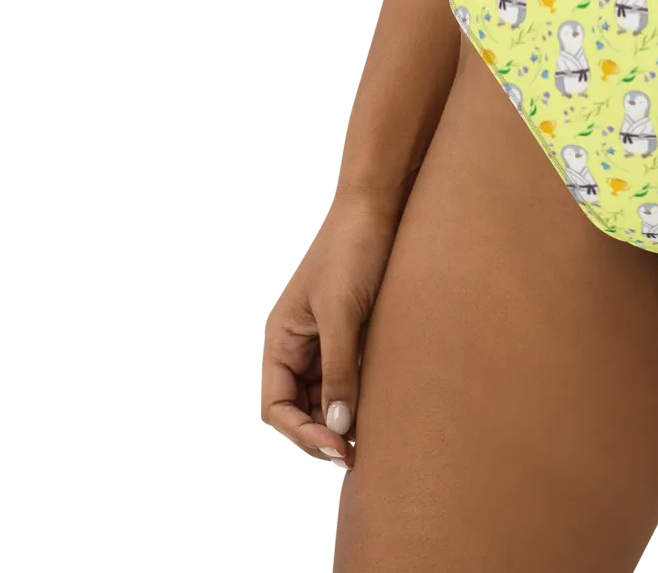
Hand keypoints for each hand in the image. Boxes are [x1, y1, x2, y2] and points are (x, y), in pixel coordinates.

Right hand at [259, 188, 403, 467]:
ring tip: (367, 440)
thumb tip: (339, 427)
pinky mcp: (353, 331)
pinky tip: (378, 410)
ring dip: (341, 419)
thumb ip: (339, 370)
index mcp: (282, 338)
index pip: (277, 403)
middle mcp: (298, 342)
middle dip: (321, 432)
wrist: (380, 204)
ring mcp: (325, 338)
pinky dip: (358, 396)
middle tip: (355, 454)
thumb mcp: (343, 313)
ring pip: (325, 395)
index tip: (336, 447)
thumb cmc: (352, 250)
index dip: (301, 432)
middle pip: (299, 406)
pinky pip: (348, 375)